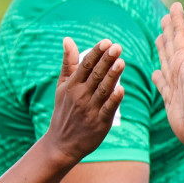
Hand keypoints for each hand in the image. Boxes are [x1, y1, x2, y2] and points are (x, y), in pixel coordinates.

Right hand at [43, 38, 123, 165]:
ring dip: (112, 76)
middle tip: (117, 47)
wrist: (61, 143)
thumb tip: (68, 39)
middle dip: (106, 60)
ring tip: (121, 62)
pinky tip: (121, 89)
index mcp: (72, 85)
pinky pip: (108, 109)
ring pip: (103, 90)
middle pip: (95, 75)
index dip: (96, 53)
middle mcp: (80, 96)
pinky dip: (114, 100)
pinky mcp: (99, 123)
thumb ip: (68, 63)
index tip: (106, 42)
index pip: (85, 65)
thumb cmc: (64, 111)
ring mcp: (90, 110)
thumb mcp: (62, 86)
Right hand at [151, 2, 183, 149]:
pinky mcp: (171, 99)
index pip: (181, 36)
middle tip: (165, 17)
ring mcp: (176, 85)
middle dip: (169, 31)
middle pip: (172, 46)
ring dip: (163, 50)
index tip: (175, 5)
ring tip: (159, 39)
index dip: (178, 20)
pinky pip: (162, 84)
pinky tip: (156, 74)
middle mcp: (181, 71)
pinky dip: (158, 77)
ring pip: (166, 62)